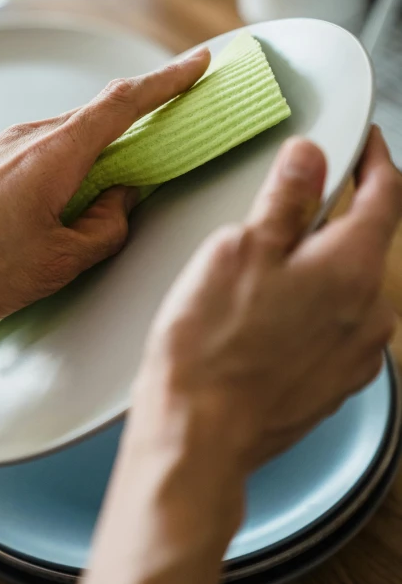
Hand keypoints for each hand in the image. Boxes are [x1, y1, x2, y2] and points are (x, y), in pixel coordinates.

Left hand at [0, 49, 209, 334]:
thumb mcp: (59, 261)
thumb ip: (105, 228)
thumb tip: (121, 204)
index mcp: (54, 155)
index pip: (124, 102)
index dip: (167, 80)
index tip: (196, 64)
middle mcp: (29, 139)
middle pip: (100, 116)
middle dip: (142, 121)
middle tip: (173, 134)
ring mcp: (5, 147)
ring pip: (73, 138)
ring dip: (104, 153)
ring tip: (120, 188)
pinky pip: (48, 152)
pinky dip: (74, 165)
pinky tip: (76, 199)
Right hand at [129, 127, 401, 512]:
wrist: (199, 437)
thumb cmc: (210, 349)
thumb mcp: (238, 251)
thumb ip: (284, 200)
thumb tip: (309, 158)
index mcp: (353, 268)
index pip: (385, 194)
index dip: (374, 161)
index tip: (364, 146)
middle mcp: (370, 313)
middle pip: (367, 243)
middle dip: (335, 218)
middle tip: (288, 212)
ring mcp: (356, 354)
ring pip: (349, 288)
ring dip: (320, 268)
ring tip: (264, 276)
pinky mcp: (335, 383)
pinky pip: (336, 328)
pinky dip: (313, 309)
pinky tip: (266, 320)